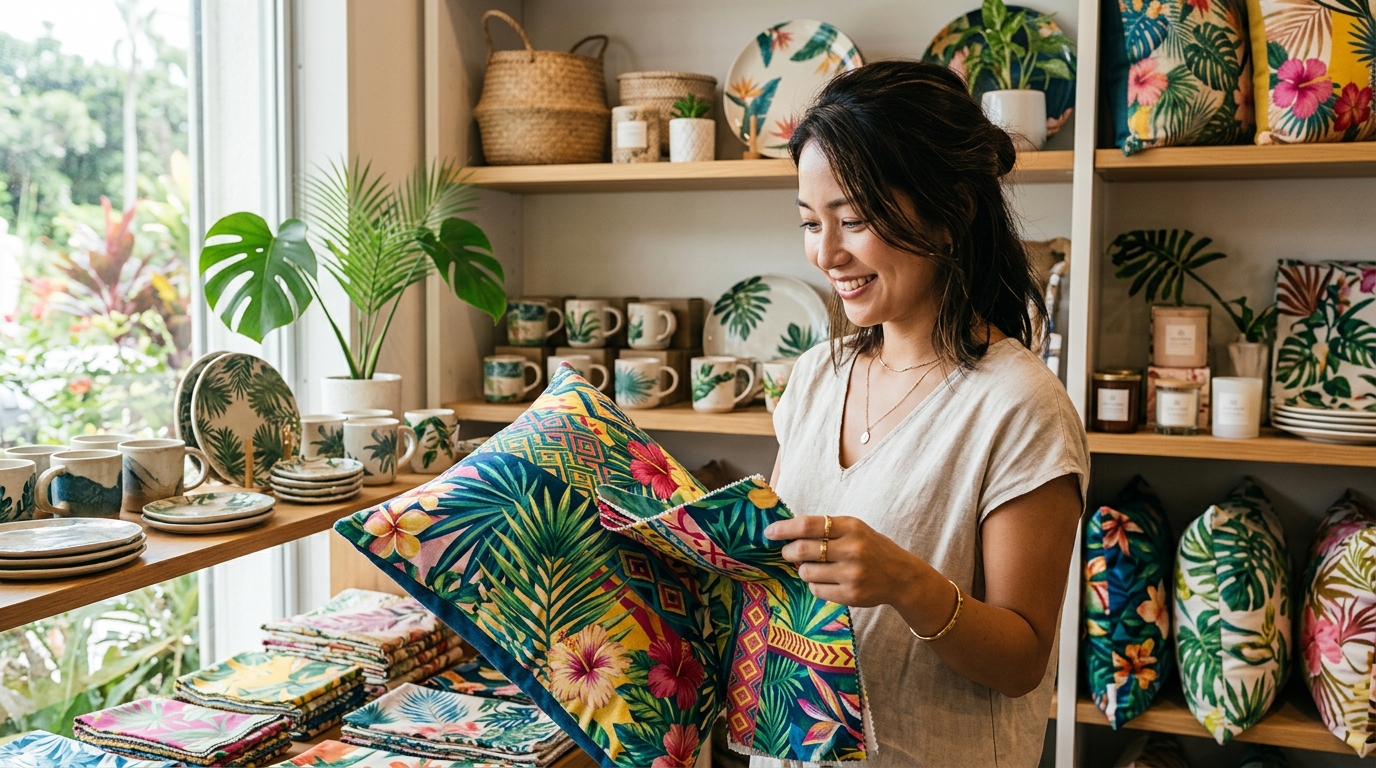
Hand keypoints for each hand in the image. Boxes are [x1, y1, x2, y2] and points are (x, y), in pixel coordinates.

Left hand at [765, 514, 933, 607]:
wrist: (901, 576)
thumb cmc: (870, 548)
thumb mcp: (853, 530)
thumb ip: (825, 530)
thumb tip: (785, 534)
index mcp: (851, 527)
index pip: (807, 525)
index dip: (783, 529)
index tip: (769, 532)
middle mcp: (852, 549)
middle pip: (802, 550)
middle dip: (787, 551)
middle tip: (786, 552)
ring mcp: (852, 574)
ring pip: (806, 572)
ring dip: (802, 570)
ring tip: (814, 567)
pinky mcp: (851, 595)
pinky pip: (816, 590)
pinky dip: (814, 585)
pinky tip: (826, 580)